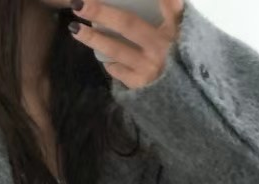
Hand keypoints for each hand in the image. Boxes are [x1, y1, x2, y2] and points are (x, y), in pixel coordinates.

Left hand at [67, 0, 184, 89]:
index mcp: (176, 29)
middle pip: (127, 24)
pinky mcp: (141, 84)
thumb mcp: (183, 34)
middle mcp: (163, 47)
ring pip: (116, 49)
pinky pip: (118, 69)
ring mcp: (150, 68)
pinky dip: (110, 62)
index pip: (170, 6)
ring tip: (75, 28)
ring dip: (93, 38)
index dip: (160, 0)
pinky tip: (106, 59)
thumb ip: (171, 12)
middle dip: (101, 12)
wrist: (183, 99)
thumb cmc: (181, 60)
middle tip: (79, 4)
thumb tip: (161, 0)